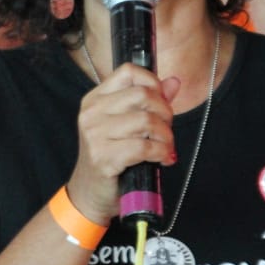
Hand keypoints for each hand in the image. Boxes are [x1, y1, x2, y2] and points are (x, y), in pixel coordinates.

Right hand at [67, 63, 179, 224]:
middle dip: (164, 112)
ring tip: (166, 147)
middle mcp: (92, 112)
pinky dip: (161, 152)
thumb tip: (173, 82)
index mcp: (95, 98)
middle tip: (166, 130)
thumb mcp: (127, 125)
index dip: (153, 83)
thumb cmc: (111, 157)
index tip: (161, 102)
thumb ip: (150, 101)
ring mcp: (95, 134)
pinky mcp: (103, 157)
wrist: (90, 193)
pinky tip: (163, 158)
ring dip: (165, 136)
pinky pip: (144, 147)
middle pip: (142, 95)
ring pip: (146, 121)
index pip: (128, 72)